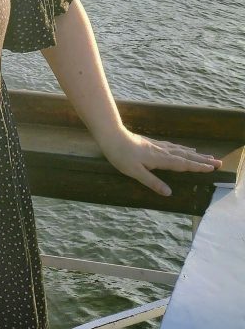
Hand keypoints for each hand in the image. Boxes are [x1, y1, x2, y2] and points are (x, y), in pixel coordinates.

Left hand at [99, 128, 222, 196]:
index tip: (211, 168)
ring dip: (194, 154)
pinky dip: (182, 148)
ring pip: (180, 150)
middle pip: (186, 156)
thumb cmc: (121, 155)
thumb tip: (169, 193)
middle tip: (217, 162)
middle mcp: (162, 151)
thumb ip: (152, 182)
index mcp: (160, 159)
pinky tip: (184, 148)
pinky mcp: (152, 143)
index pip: (183, 164)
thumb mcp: (135, 173)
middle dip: (202, 160)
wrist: (111, 135)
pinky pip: (172, 146)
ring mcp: (157, 146)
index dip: (197, 167)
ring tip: (206, 156)